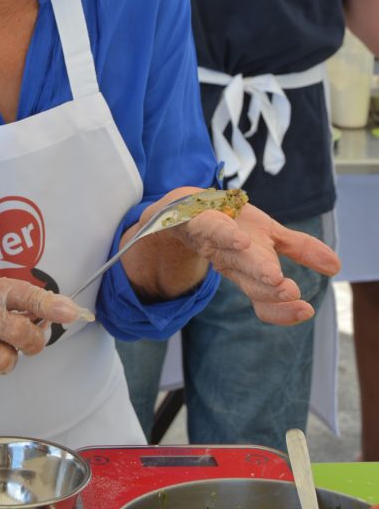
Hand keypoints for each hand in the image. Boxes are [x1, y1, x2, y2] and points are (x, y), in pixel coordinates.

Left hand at [176, 202, 339, 324]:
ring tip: (274, 275)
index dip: (282, 308)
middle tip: (290, 293)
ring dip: (253, 266)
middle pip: (252, 280)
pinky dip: (224, 234)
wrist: (185, 211)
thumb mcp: (270, 235)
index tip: (306, 310)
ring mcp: (213, 241)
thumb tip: (337, 266)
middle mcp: (232, 261)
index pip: (265, 296)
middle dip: (270, 290)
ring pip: (233, 257)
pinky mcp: (199, 220)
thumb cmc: (232, 226)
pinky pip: (210, 228)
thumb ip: (301, 250)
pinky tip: (242, 240)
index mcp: (250, 269)